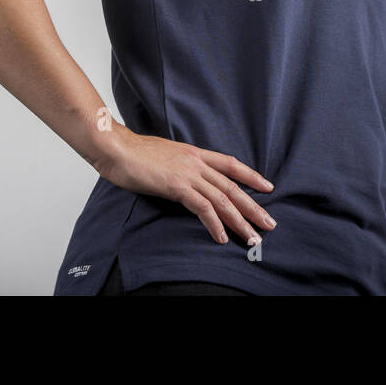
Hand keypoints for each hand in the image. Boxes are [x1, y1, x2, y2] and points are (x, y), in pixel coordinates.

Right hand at [95, 123, 276, 246]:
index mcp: (195, 153)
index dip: (251, 176)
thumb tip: (186, 177)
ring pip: (223, 199)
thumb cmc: (134, 153)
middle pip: (233, 186)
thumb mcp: (166, 155)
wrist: (116, 147)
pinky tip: (221, 237)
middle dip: (253, 207)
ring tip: (252, 237)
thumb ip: (180, 165)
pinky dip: (214, 224)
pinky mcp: (177, 186)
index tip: (268, 188)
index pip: (231, 164)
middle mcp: (197, 162)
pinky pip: (202, 208)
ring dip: (240, 221)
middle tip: (269, 224)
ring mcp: (188, 174)